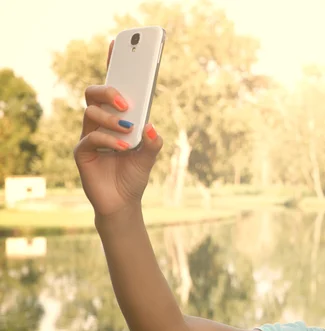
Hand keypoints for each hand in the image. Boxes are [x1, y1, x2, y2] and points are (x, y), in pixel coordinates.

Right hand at [74, 40, 162, 216]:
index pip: (113, 87)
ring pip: (90, 112)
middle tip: (126, 103)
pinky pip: (91, 137)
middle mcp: (101, 123)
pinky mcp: (82, 152)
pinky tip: (125, 147)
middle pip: (93, 93)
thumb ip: (153, 141)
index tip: (116, 46)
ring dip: (112, 119)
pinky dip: (110, 140)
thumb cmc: (134, 174)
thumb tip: (150, 125)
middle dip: (109, 90)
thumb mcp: (150, 156)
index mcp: (118, 118)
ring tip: (128, 131)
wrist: (123, 202)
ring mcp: (89, 136)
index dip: (112, 65)